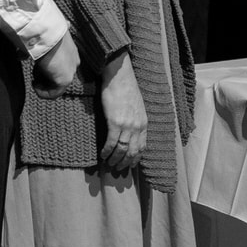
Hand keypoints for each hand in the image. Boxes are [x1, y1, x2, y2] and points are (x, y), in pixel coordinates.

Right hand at [31, 32, 79, 98]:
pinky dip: (43, 93)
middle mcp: (73, 62)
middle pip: (58, 77)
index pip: (59, 67)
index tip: (35, 68)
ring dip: (42, 84)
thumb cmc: (41, 35)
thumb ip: (32, 52)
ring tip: (35, 75)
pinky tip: (35, 85)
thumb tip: (20, 56)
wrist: (47, 33)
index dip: (44, 70)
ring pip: (56, 85)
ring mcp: (71, 71)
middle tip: (34, 73)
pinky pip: (55, 93)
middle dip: (43, 77)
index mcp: (70, 52)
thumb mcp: (38, 43)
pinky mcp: (66, 79)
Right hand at [99, 53, 147, 171]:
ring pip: (122, 149)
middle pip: (132, 151)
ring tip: (109, 165)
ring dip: (115, 160)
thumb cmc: (126, 89)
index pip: (142, 146)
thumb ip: (135, 120)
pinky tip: (102, 155)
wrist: (119, 77)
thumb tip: (129, 131)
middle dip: (125, 163)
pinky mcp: (115, 122)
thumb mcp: (137, 107)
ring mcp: (127, 125)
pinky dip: (107, 152)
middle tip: (118, 169)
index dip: (135, 158)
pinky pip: (111, 143)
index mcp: (144, 122)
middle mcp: (137, 126)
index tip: (130, 165)